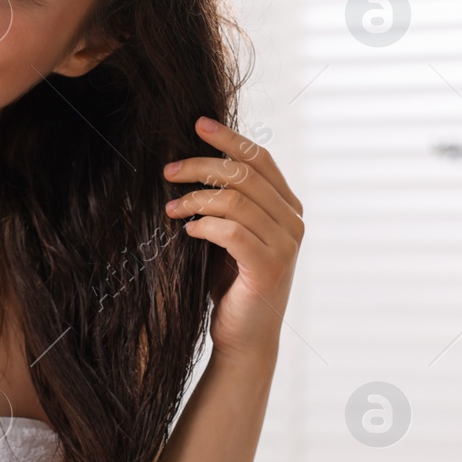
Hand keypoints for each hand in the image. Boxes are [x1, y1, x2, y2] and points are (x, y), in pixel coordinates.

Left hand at [163, 117, 303, 362]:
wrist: (243, 337)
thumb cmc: (230, 283)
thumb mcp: (229, 234)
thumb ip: (227, 203)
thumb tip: (193, 163)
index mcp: (287, 208)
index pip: (261, 159)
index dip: (229, 138)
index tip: (196, 124)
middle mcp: (293, 222)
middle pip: (245, 174)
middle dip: (201, 166)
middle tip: (168, 172)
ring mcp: (285, 245)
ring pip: (236, 200)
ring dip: (195, 198)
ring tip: (170, 209)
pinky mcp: (268, 268)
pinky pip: (231, 232)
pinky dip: (204, 225)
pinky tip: (187, 231)